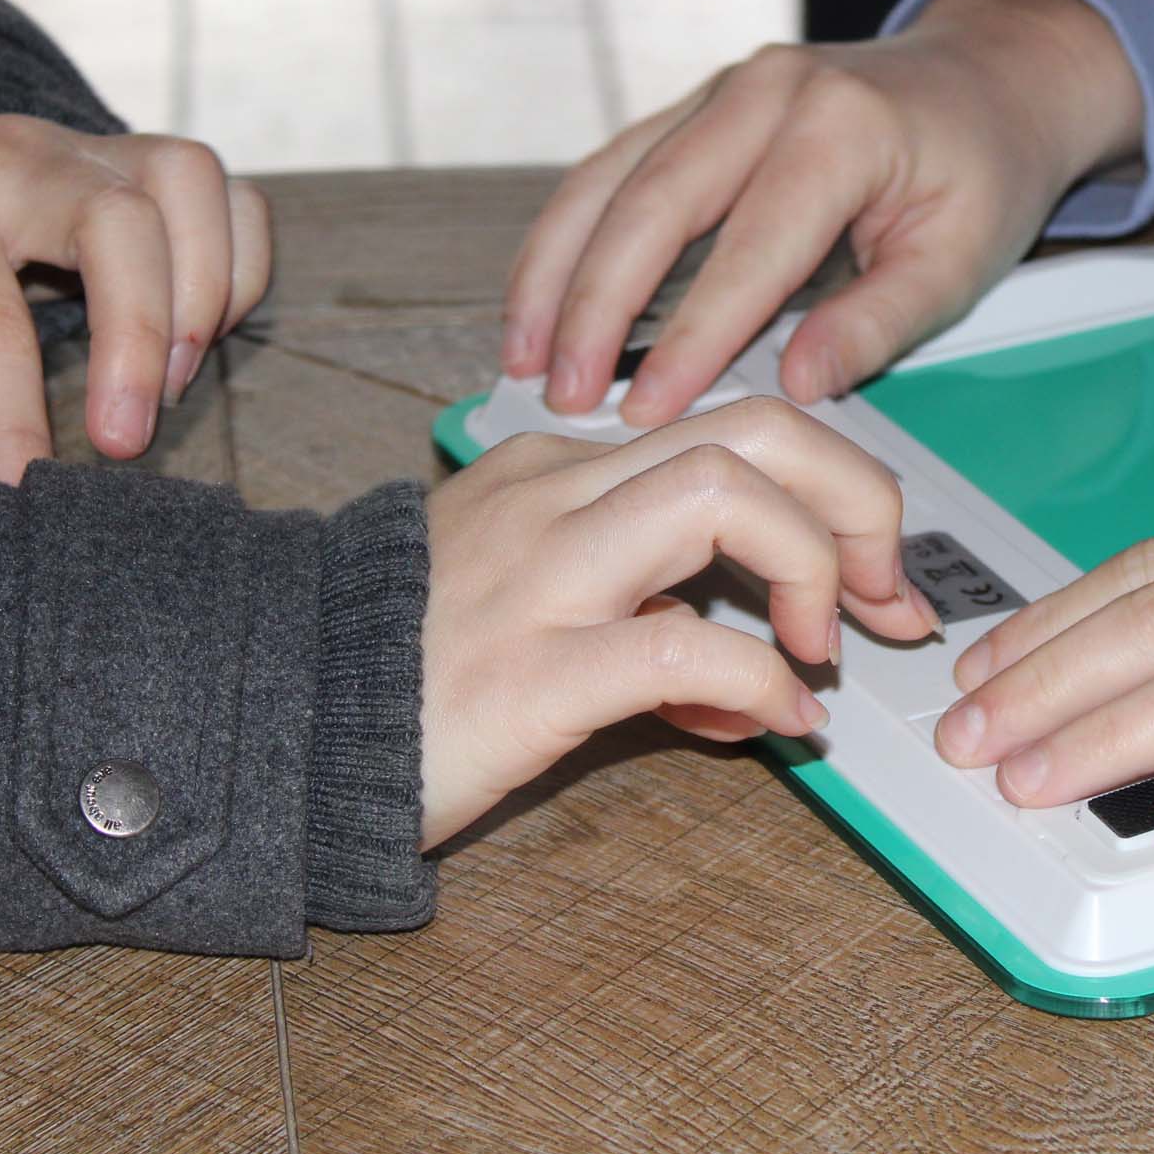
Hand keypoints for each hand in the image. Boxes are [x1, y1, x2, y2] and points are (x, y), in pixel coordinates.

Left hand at [0, 109, 269, 481]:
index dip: (10, 412)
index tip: (20, 488)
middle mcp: (12, 153)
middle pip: (119, 218)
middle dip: (140, 337)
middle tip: (124, 441)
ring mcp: (85, 147)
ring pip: (191, 183)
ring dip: (204, 292)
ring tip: (168, 382)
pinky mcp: (136, 164)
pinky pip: (230, 197)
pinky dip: (238, 269)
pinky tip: (197, 336)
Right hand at [416, 395, 942, 849]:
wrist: (270, 726)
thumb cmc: (408, 674)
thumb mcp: (544, 618)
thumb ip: (652, 628)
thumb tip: (755, 689)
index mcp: (562, 469)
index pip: (735, 429)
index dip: (837, 492)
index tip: (877, 577)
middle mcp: (558, 494)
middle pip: (755, 427)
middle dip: (856, 498)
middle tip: (883, 593)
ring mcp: (542, 572)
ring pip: (722, 493)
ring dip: (810, 568)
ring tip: (821, 650)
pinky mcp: (529, 667)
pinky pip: (681, 648)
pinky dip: (759, 680)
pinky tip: (776, 722)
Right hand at [502, 0, 1144, 426]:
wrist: (989, 80)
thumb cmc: (982, 172)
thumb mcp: (961, 260)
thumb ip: (878, 325)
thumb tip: (795, 385)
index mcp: (840, 128)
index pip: (749, 251)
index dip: (691, 338)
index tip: (645, 411)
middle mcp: (768, 92)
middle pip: (652, 204)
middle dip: (595, 306)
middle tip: (562, 393)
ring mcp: (724, 88)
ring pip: (611, 180)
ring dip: (557, 270)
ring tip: (524, 355)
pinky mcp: (699, 103)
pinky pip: (615, 168)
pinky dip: (570, 235)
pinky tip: (543, 298)